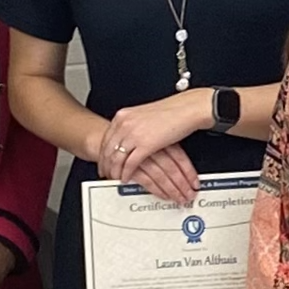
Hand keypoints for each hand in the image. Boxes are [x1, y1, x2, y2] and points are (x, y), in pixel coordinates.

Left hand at [93, 92, 210, 204]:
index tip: (103, 162)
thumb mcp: (144, 116)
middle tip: (105, 174)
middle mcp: (125, 124)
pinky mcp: (145, 145)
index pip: (106, 139)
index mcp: (123, 117)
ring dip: (115, 171)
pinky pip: (130, 164)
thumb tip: (127, 137)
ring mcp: (133, 134)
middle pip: (107, 150)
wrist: (186, 109)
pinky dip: (126, 173)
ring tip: (115, 179)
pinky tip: (126, 178)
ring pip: (116, 158)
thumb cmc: (170, 112)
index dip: (102, 153)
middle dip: (105, 165)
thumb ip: (133, 125)